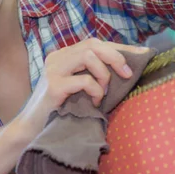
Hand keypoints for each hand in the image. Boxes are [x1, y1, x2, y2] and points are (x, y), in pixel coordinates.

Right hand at [16, 39, 149, 137]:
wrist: (32, 131)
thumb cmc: (61, 110)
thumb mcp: (79, 88)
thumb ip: (93, 74)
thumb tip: (126, 68)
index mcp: (64, 55)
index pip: (96, 43)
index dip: (120, 47)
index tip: (142, 53)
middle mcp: (57, 58)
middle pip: (93, 44)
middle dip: (116, 57)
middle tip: (127, 74)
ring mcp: (53, 70)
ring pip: (89, 56)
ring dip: (104, 75)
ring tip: (104, 93)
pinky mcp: (53, 86)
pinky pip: (84, 80)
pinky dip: (96, 91)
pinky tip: (95, 103)